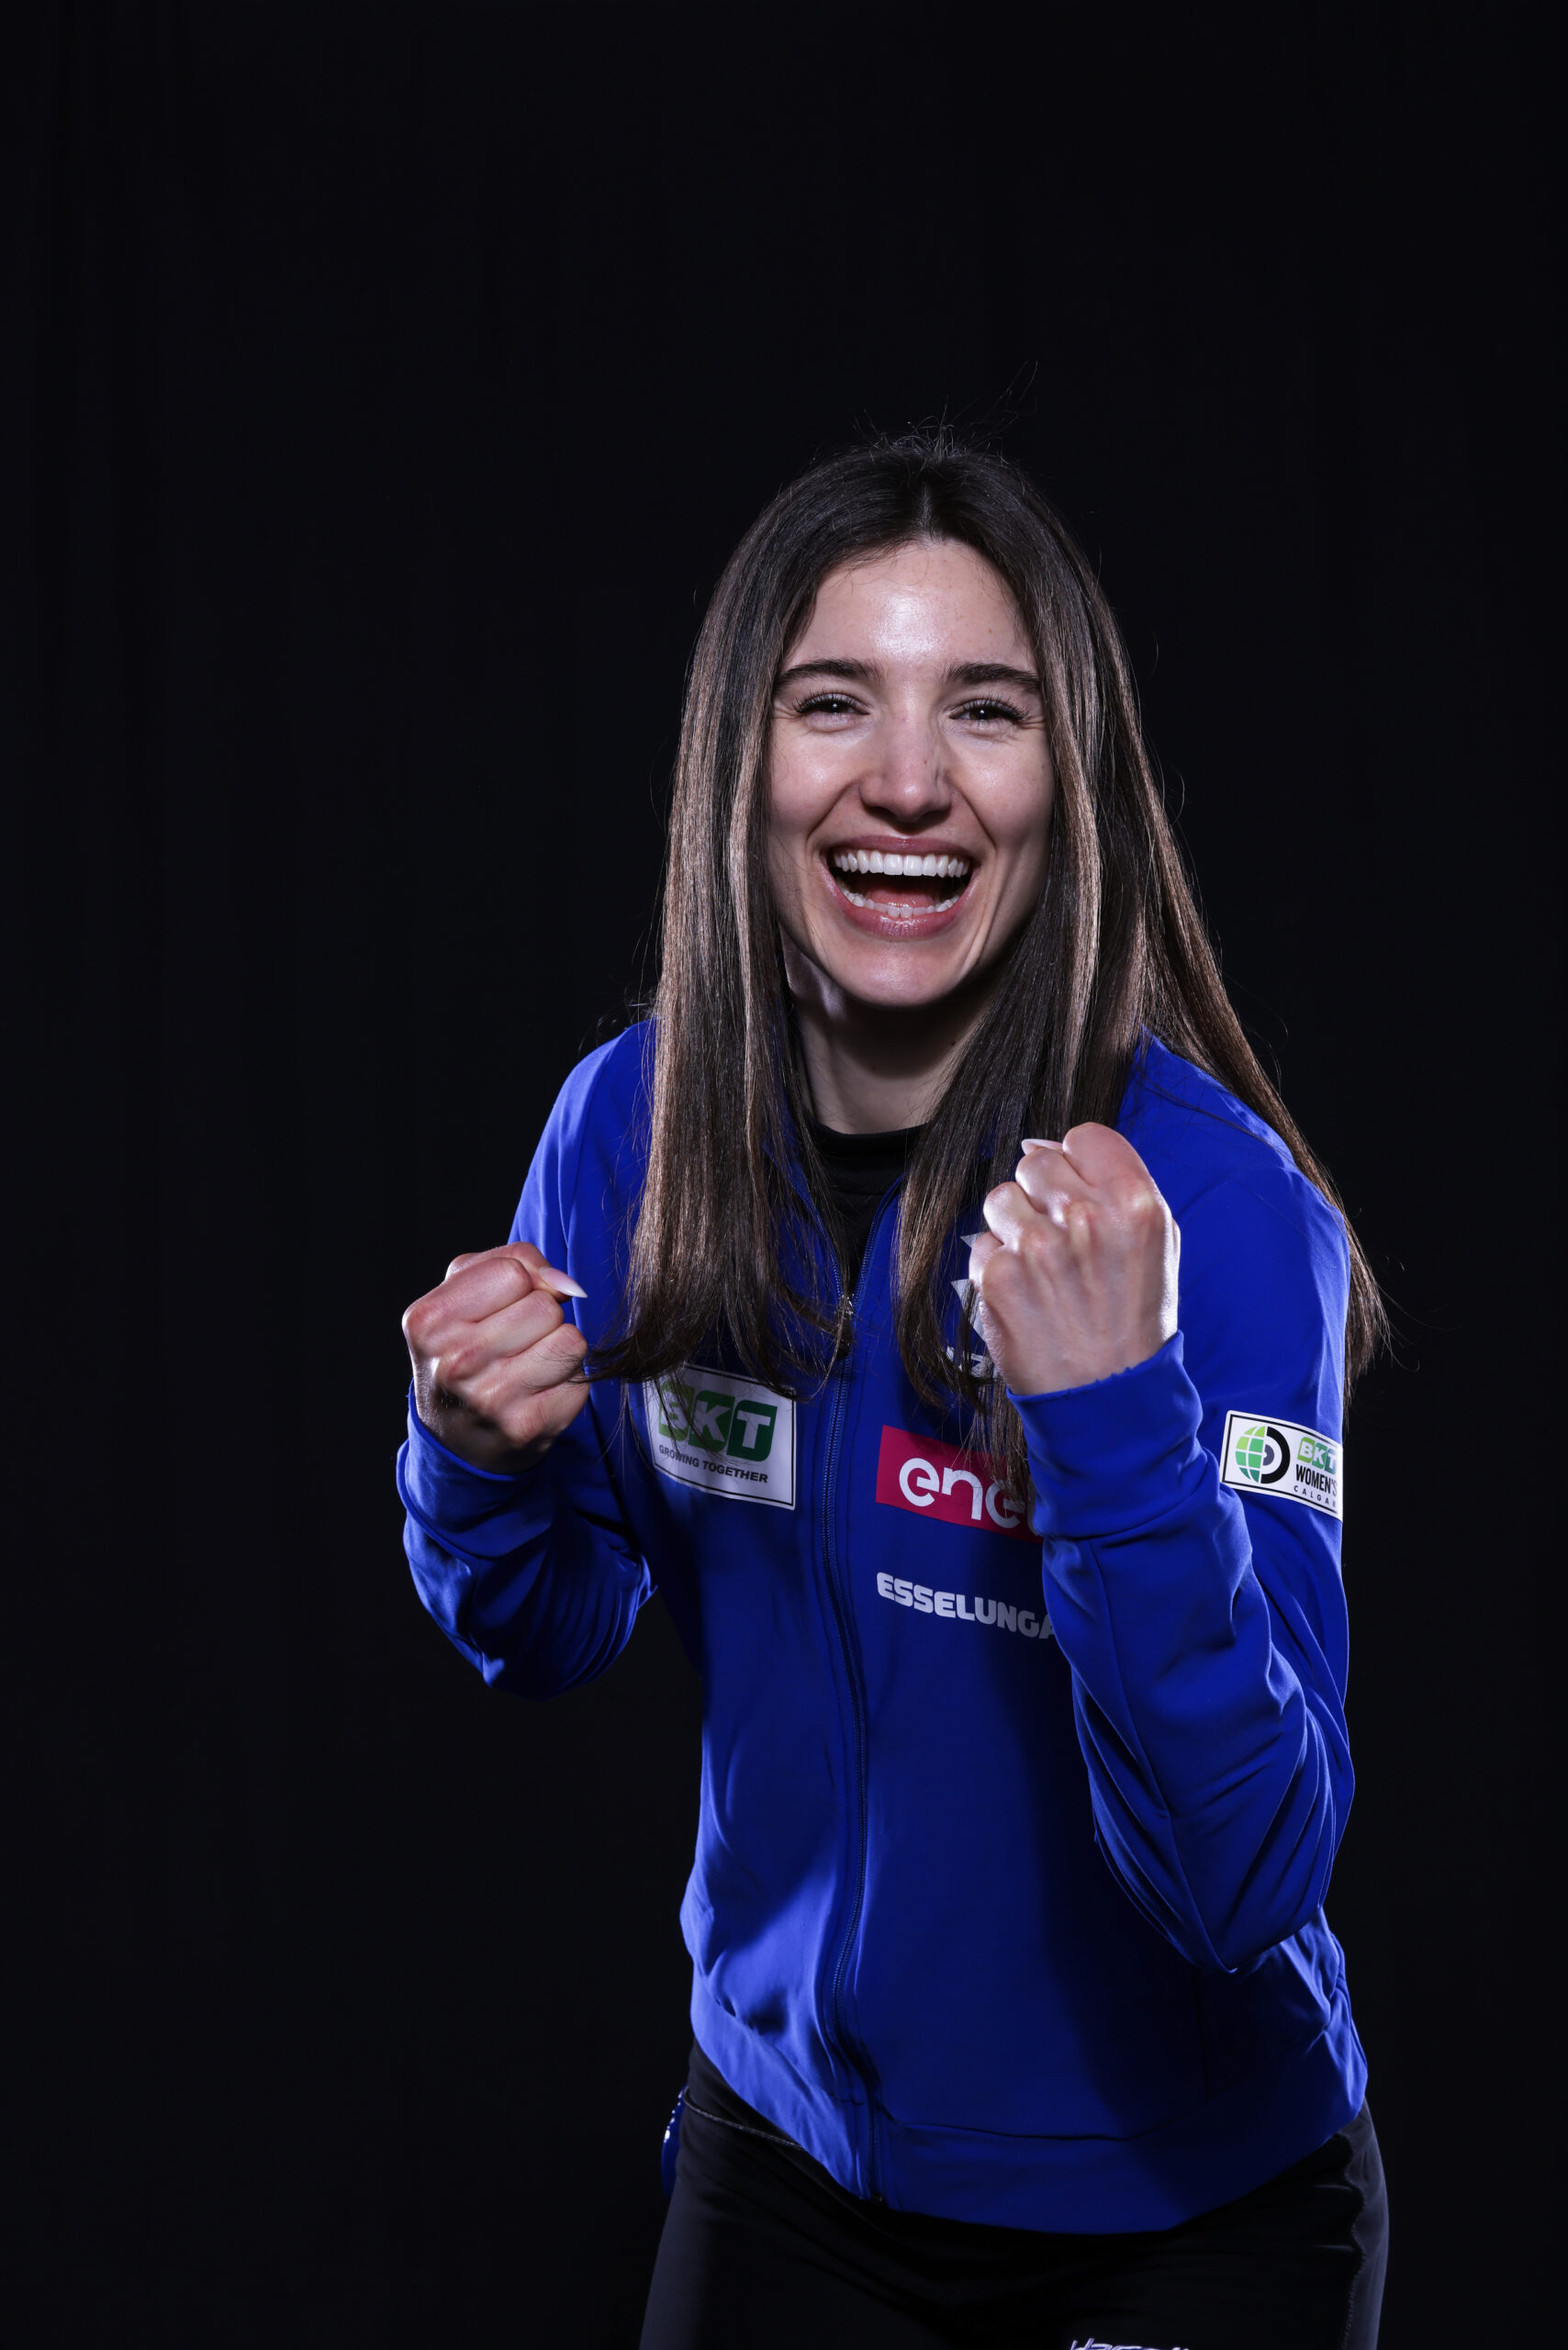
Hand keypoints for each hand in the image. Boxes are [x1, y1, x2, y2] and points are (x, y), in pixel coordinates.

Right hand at [402, 1243, 591, 1472]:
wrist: (456, 1432)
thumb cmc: (464, 1345)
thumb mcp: (465, 1289)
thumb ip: (515, 1260)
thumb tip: (564, 1284)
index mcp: (430, 1320)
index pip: (513, 1272)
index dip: (520, 1283)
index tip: (503, 1306)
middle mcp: (455, 1362)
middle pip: (545, 1306)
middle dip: (540, 1316)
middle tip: (512, 1341)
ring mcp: (491, 1399)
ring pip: (570, 1339)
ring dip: (557, 1346)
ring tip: (526, 1364)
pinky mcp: (526, 1426)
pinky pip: (579, 1378)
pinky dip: (565, 1381)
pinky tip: (535, 1393)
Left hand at [969, 1124, 1177, 1395]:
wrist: (1108, 1396)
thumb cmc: (1132, 1318)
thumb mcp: (1155, 1244)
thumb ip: (1113, 1184)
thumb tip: (1044, 1145)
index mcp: (1135, 1204)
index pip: (1084, 1136)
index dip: (1077, 1164)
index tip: (1079, 1194)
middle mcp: (1086, 1218)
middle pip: (1036, 1162)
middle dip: (1042, 1196)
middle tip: (1060, 1243)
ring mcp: (1037, 1247)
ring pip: (1000, 1198)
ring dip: (1014, 1228)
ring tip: (1042, 1270)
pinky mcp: (998, 1277)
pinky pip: (982, 1244)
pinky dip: (997, 1268)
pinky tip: (1026, 1296)